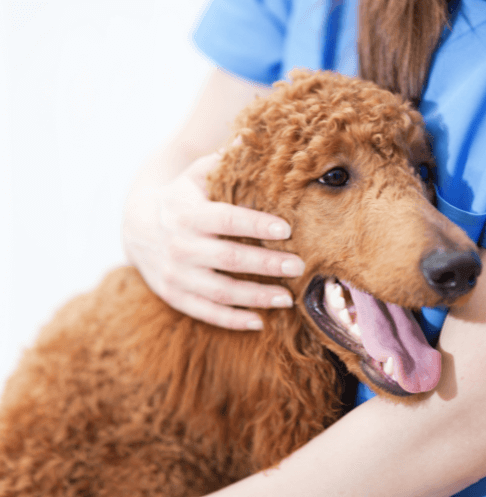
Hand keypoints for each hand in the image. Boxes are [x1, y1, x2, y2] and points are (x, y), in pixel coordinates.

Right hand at [122, 151, 304, 329]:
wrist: (137, 227)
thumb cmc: (181, 197)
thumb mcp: (197, 175)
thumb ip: (225, 161)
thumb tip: (256, 136)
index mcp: (187, 211)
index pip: (226, 219)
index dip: (256, 224)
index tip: (287, 229)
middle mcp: (180, 244)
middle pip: (228, 258)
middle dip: (266, 263)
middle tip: (298, 267)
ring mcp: (175, 274)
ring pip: (219, 291)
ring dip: (255, 296)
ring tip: (287, 298)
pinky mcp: (174, 294)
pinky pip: (204, 311)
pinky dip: (231, 319)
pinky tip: (259, 321)